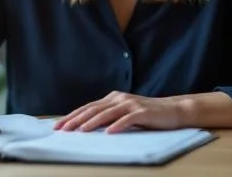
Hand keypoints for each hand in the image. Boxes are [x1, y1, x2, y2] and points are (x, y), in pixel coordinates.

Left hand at [54, 91, 188, 133]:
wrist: (173, 110)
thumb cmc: (146, 115)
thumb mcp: (124, 113)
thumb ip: (109, 116)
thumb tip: (87, 126)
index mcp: (113, 98)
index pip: (88, 107)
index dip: (72, 116)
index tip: (58, 125)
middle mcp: (119, 98)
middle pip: (93, 109)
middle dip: (76, 119)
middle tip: (62, 129)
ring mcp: (131, 104)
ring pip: (107, 113)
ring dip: (92, 122)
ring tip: (80, 131)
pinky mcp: (142, 112)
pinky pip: (127, 119)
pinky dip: (117, 125)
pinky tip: (108, 133)